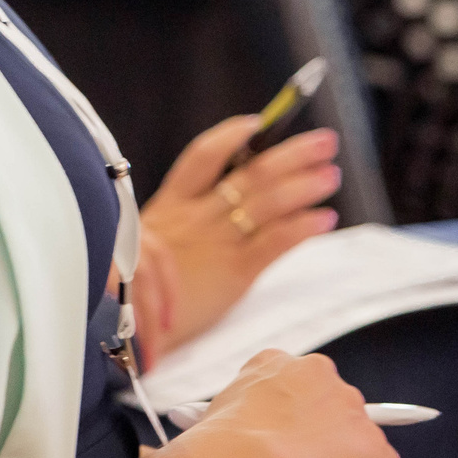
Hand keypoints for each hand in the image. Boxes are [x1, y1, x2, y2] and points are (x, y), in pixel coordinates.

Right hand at [133, 116, 341, 357]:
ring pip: (267, 201)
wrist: (128, 333)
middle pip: (249, 173)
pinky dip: (302, 227)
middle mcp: (195, 217)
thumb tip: (208, 216)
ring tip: (330, 175)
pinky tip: (323, 219)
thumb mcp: (141, 250)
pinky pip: (275, 241)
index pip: (202, 157)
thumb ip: (172, 228)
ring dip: (305, 185)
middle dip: (290, 154)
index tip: (257, 124)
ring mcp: (215, 242)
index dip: (231, 136)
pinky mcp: (234, 273)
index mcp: (169, 207)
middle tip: (323, 142)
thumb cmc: (134, 299)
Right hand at [176, 349, 404, 457]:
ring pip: (360, 440)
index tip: (286, 441)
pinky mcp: (372, 448)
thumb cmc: (216, 444)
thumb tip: (237, 432)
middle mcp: (320, 374)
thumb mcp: (219, 410)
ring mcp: (350, 410)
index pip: (300, 388)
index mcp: (277, 363)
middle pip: (335, 409)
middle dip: (323, 439)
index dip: (295, 420)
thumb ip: (239, 412)